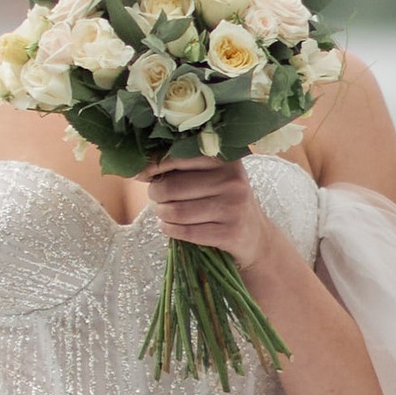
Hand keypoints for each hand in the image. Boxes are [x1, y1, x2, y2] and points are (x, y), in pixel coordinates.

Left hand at [146, 156, 267, 266]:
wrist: (256, 237)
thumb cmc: (225, 203)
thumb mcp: (214, 179)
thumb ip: (184, 170)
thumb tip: (140, 169)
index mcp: (227, 160)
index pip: (180, 157)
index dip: (155, 166)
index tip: (141, 174)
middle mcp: (233, 180)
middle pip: (173, 186)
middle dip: (156, 194)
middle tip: (157, 198)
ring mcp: (234, 207)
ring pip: (177, 211)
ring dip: (162, 214)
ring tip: (164, 213)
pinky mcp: (231, 233)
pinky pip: (187, 232)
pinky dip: (171, 230)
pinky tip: (170, 227)